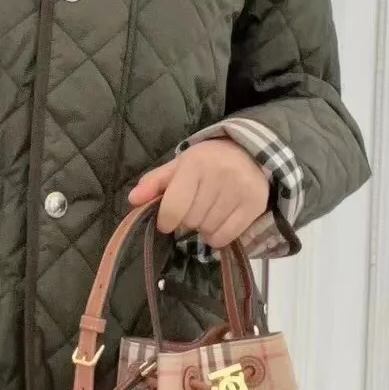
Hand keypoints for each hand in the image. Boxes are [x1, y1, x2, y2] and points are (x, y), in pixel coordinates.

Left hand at [128, 139, 270, 247]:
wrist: (247, 152)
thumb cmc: (206, 162)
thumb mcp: (178, 166)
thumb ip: (154, 183)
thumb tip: (133, 200)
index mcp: (195, 164)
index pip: (174, 207)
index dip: (166, 221)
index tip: (167, 221)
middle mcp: (219, 175)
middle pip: (191, 221)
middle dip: (186, 221)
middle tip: (193, 209)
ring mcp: (239, 190)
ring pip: (208, 230)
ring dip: (202, 228)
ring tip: (207, 212)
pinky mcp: (254, 204)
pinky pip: (226, 237)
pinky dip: (217, 236)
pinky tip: (218, 222)